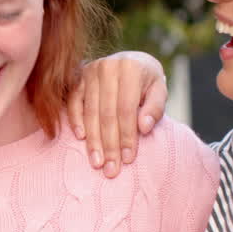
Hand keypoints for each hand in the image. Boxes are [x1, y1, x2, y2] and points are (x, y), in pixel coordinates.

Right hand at [66, 51, 167, 177]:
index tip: (128, 160)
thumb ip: (155, 108)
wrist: (131, 61)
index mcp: (130, 68)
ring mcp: (89, 70)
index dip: (127, 136)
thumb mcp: (159, 90)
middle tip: (111, 169)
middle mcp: (108, 67)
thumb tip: (144, 129)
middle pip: (107, 113)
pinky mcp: (77, 77)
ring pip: (90, 112)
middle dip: (109, 145)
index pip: (127, 109)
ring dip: (93, 140)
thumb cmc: (147, 82)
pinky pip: (73, 102)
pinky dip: (76, 120)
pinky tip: (81, 138)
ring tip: (97, 163)